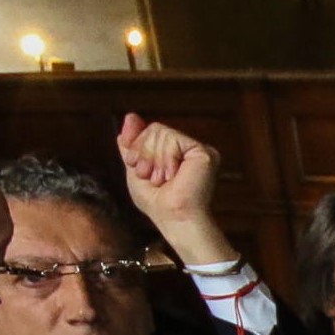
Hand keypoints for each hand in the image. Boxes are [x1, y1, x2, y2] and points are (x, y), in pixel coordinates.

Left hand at [114, 113, 230, 263]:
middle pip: (154, 128)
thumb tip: (130, 116)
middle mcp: (188, 149)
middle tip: (151, 176)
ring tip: (162, 178)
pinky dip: (166, 157)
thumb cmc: (157, 203)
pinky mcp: (204, 152)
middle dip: (144, 152)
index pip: (150, 131)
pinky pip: (172, 137)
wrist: (173, 217)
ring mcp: (197, 150)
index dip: (137, 145)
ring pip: (161, 131)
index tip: (135, 165)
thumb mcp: (135, 169)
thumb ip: (132, 144)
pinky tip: (173, 175)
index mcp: (175, 152)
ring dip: (154, 158)